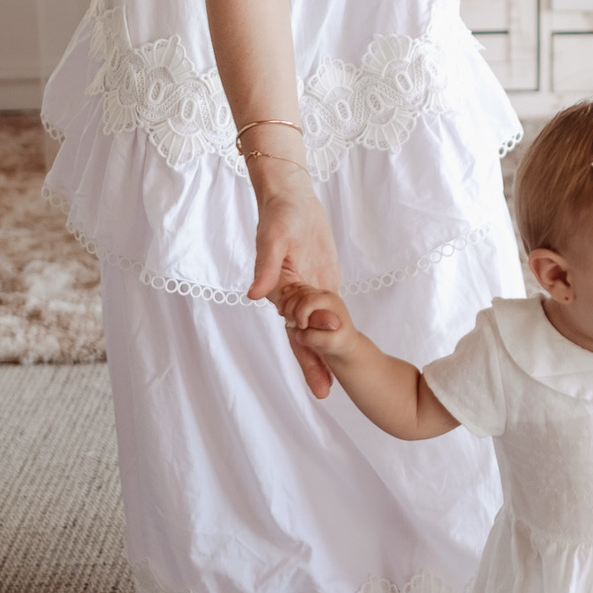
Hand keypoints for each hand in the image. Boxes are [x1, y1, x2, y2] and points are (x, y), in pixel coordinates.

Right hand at [247, 172, 340, 398]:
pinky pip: (326, 315)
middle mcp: (291, 297)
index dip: (305, 349)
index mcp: (279, 290)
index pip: (292, 327)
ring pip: (315, 332)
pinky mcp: (322, 285)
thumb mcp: (274, 238)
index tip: (317, 369)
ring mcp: (307, 293)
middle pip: (302, 339)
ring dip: (322, 357)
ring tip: (331, 387)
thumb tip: (253, 295)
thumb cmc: (280, 215)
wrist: (293, 198)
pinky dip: (331, 335)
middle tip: (324, 394)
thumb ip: (266, 266)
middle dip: (313, 366)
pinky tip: (339, 354)